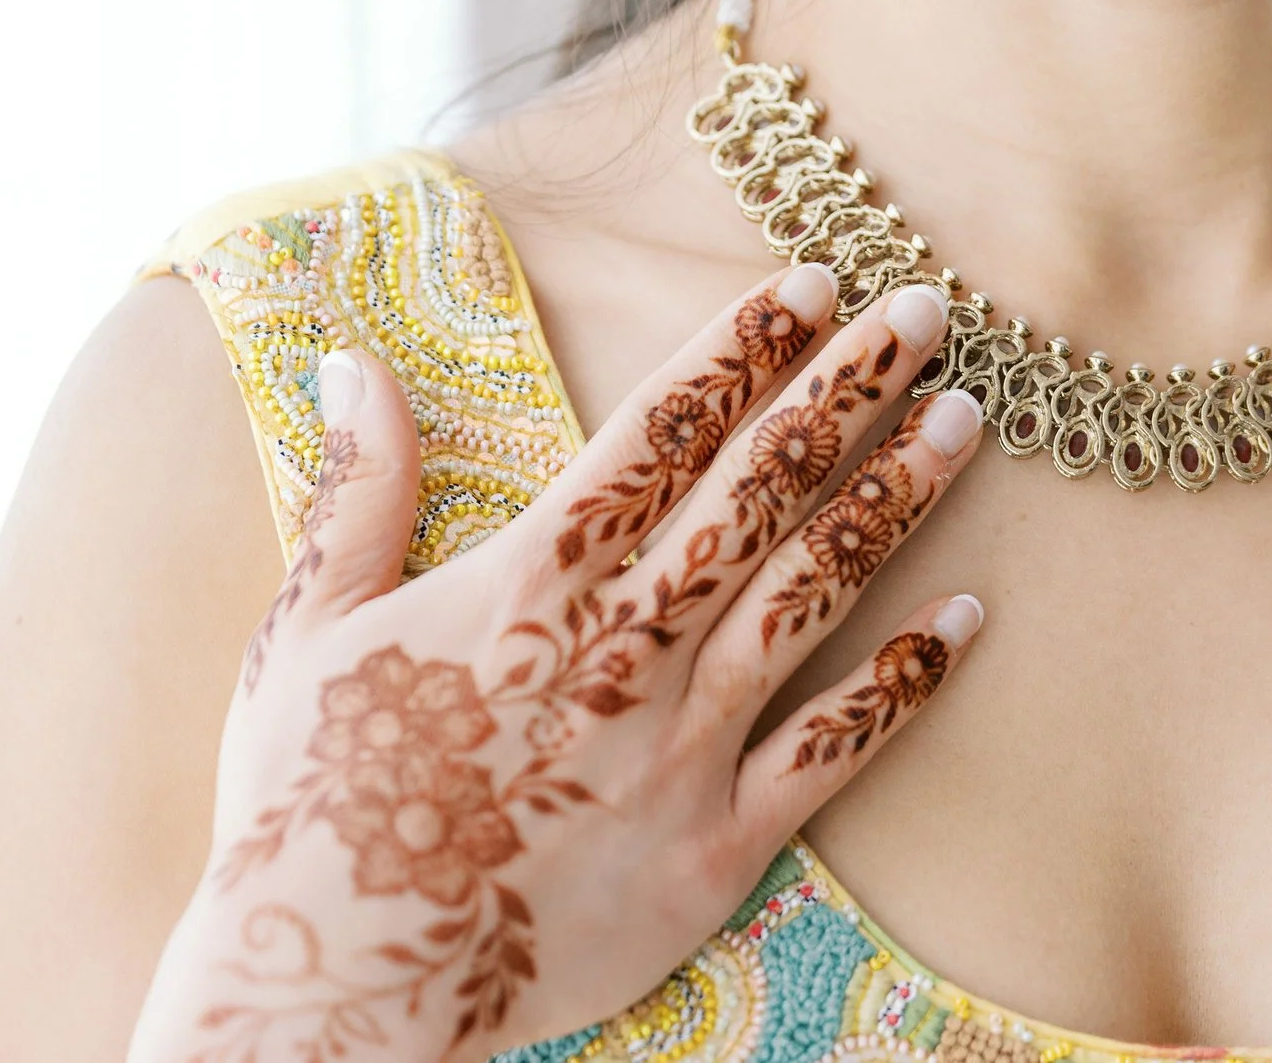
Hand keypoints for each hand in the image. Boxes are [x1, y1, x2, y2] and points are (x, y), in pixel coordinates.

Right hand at [131, 268, 986, 1060]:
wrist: (332, 990)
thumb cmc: (308, 805)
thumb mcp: (305, 631)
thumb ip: (355, 493)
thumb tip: (353, 364)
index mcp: (527, 586)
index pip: (658, 437)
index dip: (741, 351)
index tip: (811, 281)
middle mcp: (621, 649)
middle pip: (755, 492)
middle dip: (845, 392)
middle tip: (927, 311)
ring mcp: (678, 747)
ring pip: (807, 597)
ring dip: (891, 503)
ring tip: (962, 424)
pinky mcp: (715, 847)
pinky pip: (830, 753)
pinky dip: (903, 684)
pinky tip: (967, 618)